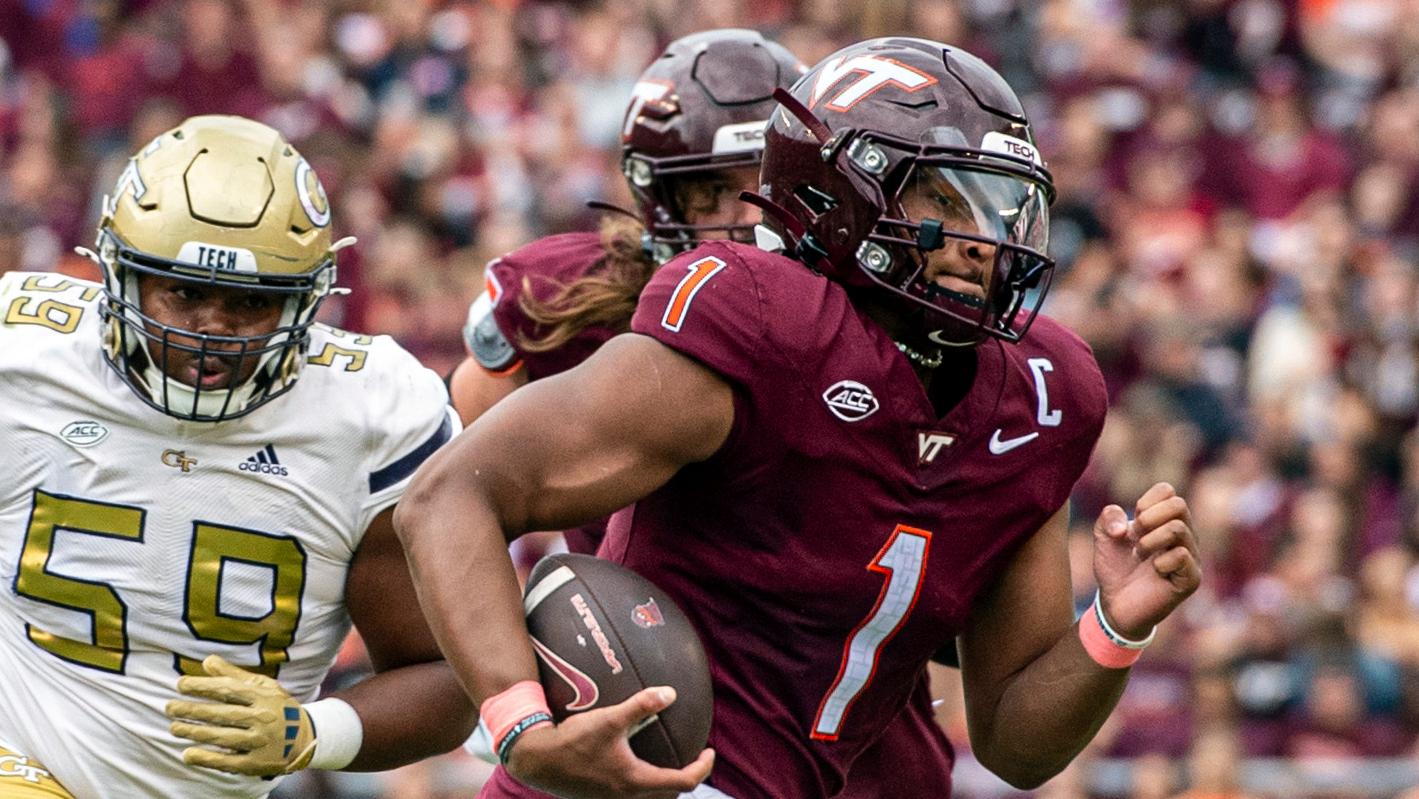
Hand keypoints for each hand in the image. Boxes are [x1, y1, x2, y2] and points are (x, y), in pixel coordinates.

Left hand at [165, 655, 317, 776]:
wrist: (305, 738)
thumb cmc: (277, 707)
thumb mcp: (263, 687)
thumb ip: (234, 676)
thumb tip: (207, 661)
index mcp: (264, 697)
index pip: (229, 689)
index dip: (203, 686)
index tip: (180, 684)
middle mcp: (264, 718)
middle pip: (223, 714)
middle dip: (193, 710)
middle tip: (169, 707)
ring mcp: (260, 742)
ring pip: (222, 737)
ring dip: (195, 732)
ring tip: (174, 728)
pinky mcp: (256, 764)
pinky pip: (228, 761)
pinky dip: (206, 758)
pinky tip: (187, 754)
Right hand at [505, 686, 714, 798]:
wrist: (538, 762)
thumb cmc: (573, 741)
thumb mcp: (609, 719)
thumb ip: (641, 705)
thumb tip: (670, 693)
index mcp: (636, 781)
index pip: (684, 782)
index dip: (703, 768)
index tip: (710, 752)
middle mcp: (627, 796)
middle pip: (670, 794)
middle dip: (686, 777)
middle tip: (693, 756)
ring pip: (651, 796)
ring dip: (664, 782)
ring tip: (668, 760)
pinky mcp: (600, 796)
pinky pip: (633, 793)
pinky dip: (645, 781)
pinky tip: (634, 760)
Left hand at [1092, 482, 1200, 638]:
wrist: (1116, 605)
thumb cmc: (1116, 569)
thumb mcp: (1104, 537)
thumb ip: (1109, 517)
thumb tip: (1127, 524)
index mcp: (1167, 521)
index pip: (1168, 492)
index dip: (1146, 502)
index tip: (1134, 522)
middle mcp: (1184, 536)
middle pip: (1178, 505)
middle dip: (1148, 519)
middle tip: (1135, 538)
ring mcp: (1191, 557)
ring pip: (1179, 529)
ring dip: (1149, 541)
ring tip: (1139, 555)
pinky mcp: (1191, 579)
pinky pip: (1182, 556)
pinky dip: (1160, 561)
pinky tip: (1154, 571)